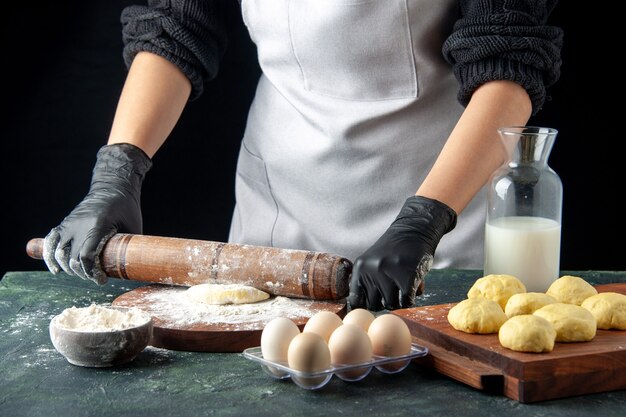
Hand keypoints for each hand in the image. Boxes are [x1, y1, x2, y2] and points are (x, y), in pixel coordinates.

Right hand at [43, 143, 151, 283]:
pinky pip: (50, 241)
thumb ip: (130, 246)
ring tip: (81, 273)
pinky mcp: (64, 223)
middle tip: (95, 277)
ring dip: (67, 268)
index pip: (86, 256)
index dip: (92, 272)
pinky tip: (56, 269)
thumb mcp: (133, 226)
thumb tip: (134, 268)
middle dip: (82, 273)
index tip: (101, 280)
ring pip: (58, 252)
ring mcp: (69, 223)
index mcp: (97, 224)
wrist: (113, 187)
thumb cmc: (127, 207)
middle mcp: (79, 224)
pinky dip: (50, 256)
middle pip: (72, 258)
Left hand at [348, 196, 456, 310]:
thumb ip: (366, 281)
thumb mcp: (372, 261)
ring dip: (398, 301)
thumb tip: (359, 308)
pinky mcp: (408, 277)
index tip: (374, 305)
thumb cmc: (393, 250)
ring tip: (403, 290)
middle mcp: (372, 270)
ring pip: (390, 304)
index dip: (365, 305)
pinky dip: (410, 300)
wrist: (414, 230)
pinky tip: (412, 290)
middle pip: (374, 305)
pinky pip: (406, 301)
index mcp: (361, 267)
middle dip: (383, 303)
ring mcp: (389, 273)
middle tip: (392, 294)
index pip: (356, 299)